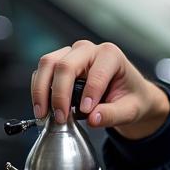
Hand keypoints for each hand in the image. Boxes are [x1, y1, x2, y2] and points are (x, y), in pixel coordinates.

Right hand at [31, 40, 169, 139]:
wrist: (128, 94)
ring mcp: (71, 54)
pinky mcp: (59, 63)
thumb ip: (112, 115)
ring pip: (48, 64)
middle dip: (59, 94)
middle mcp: (89, 50)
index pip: (96, 73)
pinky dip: (39, 90)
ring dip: (41, 90)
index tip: (85, 112)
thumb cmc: (131, 98)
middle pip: (65, 65)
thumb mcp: (130, 111)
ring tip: (44, 114)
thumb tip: (93, 119)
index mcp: (111, 55)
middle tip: (60, 118)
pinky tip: (43, 109)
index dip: (89, 94)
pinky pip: (42, 71)